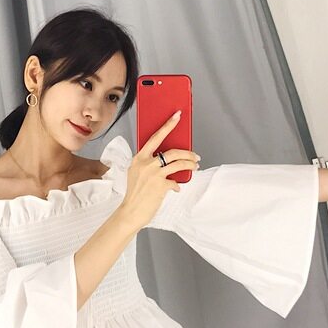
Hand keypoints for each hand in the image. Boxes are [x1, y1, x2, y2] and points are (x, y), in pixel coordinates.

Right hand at [118, 112, 199, 231]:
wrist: (131, 211)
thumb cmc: (135, 193)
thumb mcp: (136, 173)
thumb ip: (149, 164)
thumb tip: (167, 159)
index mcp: (139, 158)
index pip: (156, 136)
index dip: (168, 125)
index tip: (177, 116)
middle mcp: (146, 163)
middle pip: (173, 151)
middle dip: (188, 153)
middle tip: (195, 156)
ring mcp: (154, 174)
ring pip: (179, 163)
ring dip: (190, 164)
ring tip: (194, 166)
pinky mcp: (161, 185)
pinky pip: (176, 181)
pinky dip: (177, 184)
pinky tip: (176, 187)